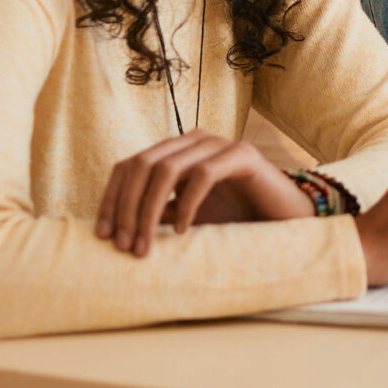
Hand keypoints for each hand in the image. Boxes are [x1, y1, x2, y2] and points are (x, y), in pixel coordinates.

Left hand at [95, 132, 313, 257]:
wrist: (286, 218)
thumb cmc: (236, 217)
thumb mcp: (186, 217)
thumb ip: (158, 213)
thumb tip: (116, 229)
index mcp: (176, 150)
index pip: (128, 166)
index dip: (111, 199)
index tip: (102, 236)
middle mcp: (193, 140)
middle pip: (141, 165)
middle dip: (126, 208)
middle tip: (124, 247)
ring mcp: (219, 144)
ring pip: (166, 169)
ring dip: (149, 211)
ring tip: (146, 246)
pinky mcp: (243, 155)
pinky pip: (203, 175)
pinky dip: (187, 205)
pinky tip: (185, 232)